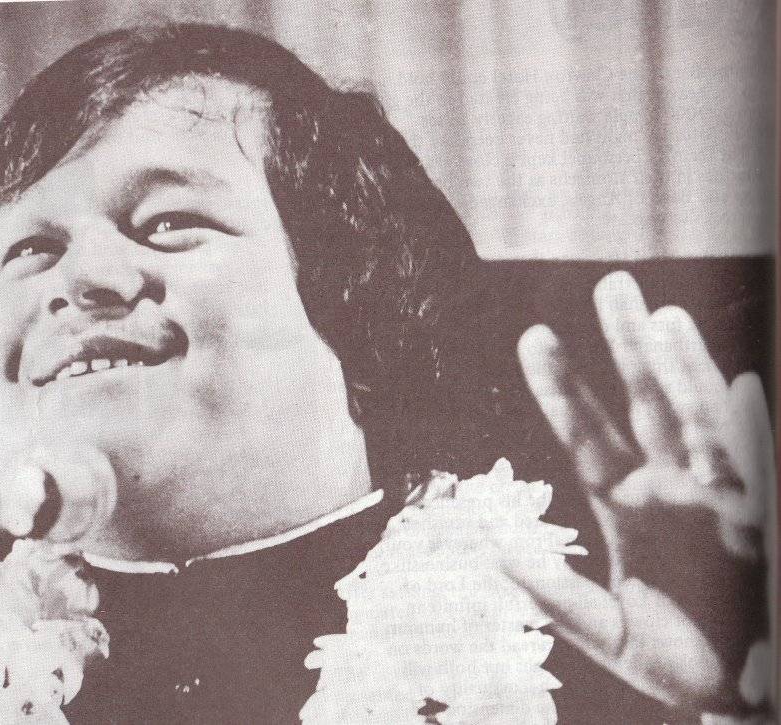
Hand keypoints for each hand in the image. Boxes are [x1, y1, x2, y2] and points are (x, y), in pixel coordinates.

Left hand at [514, 271, 773, 714]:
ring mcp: (717, 497)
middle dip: (629, 346)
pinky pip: (752, 467)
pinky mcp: (757, 518)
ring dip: (685, 371)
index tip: (533, 336)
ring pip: (699, 421)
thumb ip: (556, 595)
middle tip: (612, 284)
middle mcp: (670, 486)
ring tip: (664, 320)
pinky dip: (745, 428)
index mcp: (625, 503)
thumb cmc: (675, 662)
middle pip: (646, 402)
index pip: (586, 434)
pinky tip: (743, 382)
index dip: (561, 388)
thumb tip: (495, 552)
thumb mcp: (607, 631)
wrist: (736, 695)